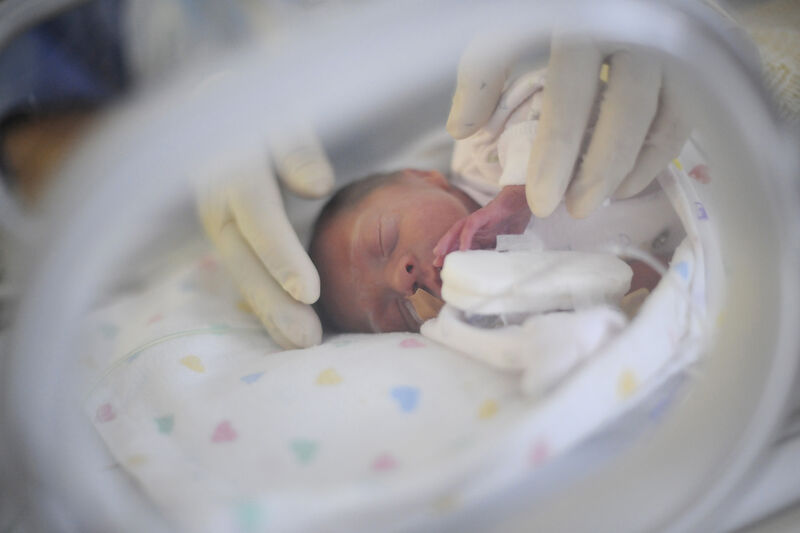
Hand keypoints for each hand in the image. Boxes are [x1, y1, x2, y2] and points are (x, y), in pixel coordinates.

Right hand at [197, 129, 333, 348]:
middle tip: (307, 341)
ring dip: (268, 313)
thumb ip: (298, 149)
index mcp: (234, 169)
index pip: (258, 215)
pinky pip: (244, 273)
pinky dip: (264, 303)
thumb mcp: (284, 118)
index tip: (309, 291)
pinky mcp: (228, 238)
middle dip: (273, 302)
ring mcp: (219, 224)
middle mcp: (219, 203)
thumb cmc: (269, 114)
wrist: (228, 110)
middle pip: (244, 258)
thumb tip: (316, 186)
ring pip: (241, 273)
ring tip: (300, 345)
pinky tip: (285, 331)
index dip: (281, 254)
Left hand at [433, 185, 529, 266]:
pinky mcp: (483, 214)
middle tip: (436, 264)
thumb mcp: (508, 243)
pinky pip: (471, 225)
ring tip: (439, 254)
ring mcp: (478, 220)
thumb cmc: (516, 220)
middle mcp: (476, 228)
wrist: (524, 202)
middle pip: (456, 239)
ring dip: (448, 241)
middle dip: (446, 251)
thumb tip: (499, 272)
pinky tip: (463, 248)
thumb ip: (501, 254)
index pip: (464, 247)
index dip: (455, 258)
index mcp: (481, 235)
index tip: (447, 269)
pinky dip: (465, 236)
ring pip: (458, 230)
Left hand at [447, 33, 691, 217]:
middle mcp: (633, 30)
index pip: (569, 92)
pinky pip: (680, 118)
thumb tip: (462, 128)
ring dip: (626, 168)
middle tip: (570, 211)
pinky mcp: (686, 66)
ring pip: (657, 116)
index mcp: (583, 20)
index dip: (554, 151)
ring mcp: (666, 46)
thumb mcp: (508, 25)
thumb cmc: (549, 11)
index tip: (540, 201)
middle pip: (624, 109)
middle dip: (596, 170)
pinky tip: (626, 185)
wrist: (609, 0)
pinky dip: (655, 157)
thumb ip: (484, 72)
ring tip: (591, 203)